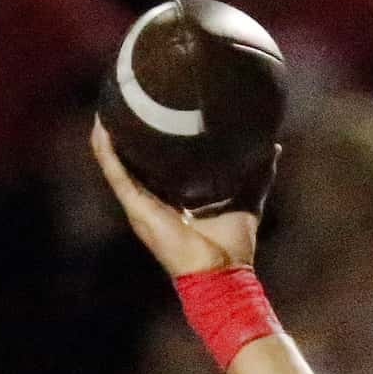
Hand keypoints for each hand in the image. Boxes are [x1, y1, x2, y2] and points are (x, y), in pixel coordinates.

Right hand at [90, 118, 262, 275]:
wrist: (220, 274)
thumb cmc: (232, 248)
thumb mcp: (246, 202)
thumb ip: (257, 176)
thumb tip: (271, 148)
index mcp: (174, 199)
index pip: (158, 164)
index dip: (156, 140)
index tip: (158, 111)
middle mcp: (153, 200)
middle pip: (134, 160)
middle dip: (129, 133)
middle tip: (129, 99)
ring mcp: (141, 204)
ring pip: (117, 162)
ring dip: (109, 135)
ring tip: (108, 104)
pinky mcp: (136, 207)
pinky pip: (115, 171)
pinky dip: (106, 149)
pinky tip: (101, 125)